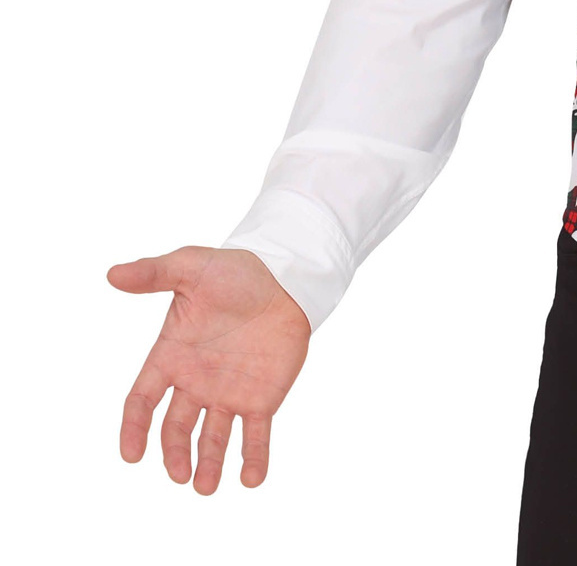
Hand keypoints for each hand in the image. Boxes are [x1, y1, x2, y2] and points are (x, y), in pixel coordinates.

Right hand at [109, 247, 309, 492]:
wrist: (285, 277)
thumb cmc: (235, 271)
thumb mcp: (191, 266)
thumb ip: (154, 273)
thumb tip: (113, 274)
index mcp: (171, 357)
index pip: (142, 400)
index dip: (134, 428)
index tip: (131, 454)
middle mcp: (196, 382)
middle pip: (176, 427)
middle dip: (175, 453)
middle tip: (179, 476)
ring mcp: (229, 392)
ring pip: (213, 437)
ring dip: (208, 464)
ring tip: (206, 488)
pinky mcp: (263, 397)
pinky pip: (256, 434)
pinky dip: (253, 457)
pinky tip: (251, 480)